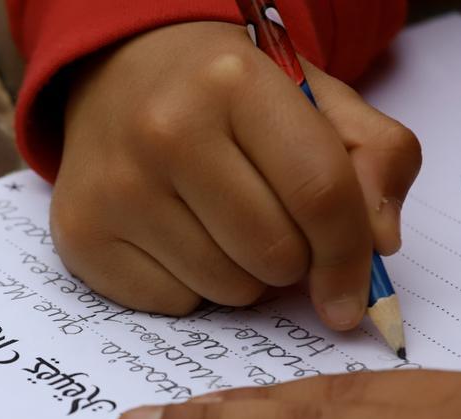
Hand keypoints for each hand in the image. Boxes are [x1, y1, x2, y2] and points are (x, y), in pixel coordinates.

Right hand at [52, 21, 421, 327]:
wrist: (118, 72)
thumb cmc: (226, 93)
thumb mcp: (314, 97)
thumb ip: (375, 156)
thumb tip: (379, 244)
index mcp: (233, 82)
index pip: (319, 192)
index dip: (351, 256)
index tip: (355, 296)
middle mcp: (164, 131)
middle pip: (275, 253)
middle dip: (294, 259)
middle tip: (276, 226)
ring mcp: (116, 187)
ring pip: (227, 289)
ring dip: (245, 276)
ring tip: (224, 225)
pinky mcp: (81, 235)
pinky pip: (175, 305)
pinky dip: (192, 288)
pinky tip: (180, 238)